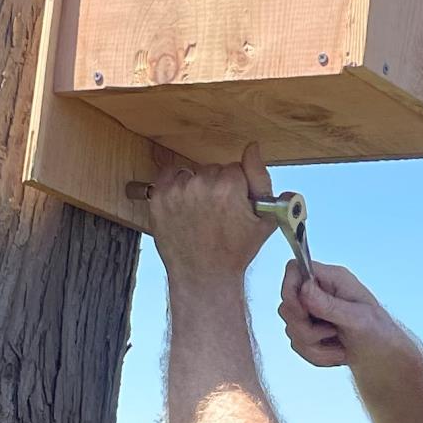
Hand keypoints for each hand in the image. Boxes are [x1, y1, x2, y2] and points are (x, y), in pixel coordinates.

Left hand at [143, 143, 276, 283]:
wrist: (204, 275)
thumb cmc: (236, 250)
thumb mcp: (263, 218)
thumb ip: (260, 177)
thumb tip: (253, 147)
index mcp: (229, 187)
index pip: (235, 169)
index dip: (237, 188)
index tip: (234, 207)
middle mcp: (201, 185)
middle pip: (213, 169)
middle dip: (217, 186)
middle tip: (218, 212)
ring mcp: (177, 191)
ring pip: (192, 173)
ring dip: (196, 187)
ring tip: (200, 213)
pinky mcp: (158, 198)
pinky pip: (169, 176)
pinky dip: (176, 187)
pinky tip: (184, 206)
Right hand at [277, 257, 405, 373]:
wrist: (384, 359)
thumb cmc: (380, 333)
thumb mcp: (358, 318)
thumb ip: (329, 305)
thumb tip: (305, 288)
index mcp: (332, 279)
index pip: (295, 270)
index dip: (290, 288)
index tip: (302, 311)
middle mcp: (320, 293)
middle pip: (287, 303)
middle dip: (305, 327)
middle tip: (331, 333)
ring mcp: (313, 313)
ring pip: (291, 328)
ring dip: (314, 345)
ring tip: (340, 347)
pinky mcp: (310, 331)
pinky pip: (297, 344)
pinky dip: (317, 355)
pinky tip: (337, 353)